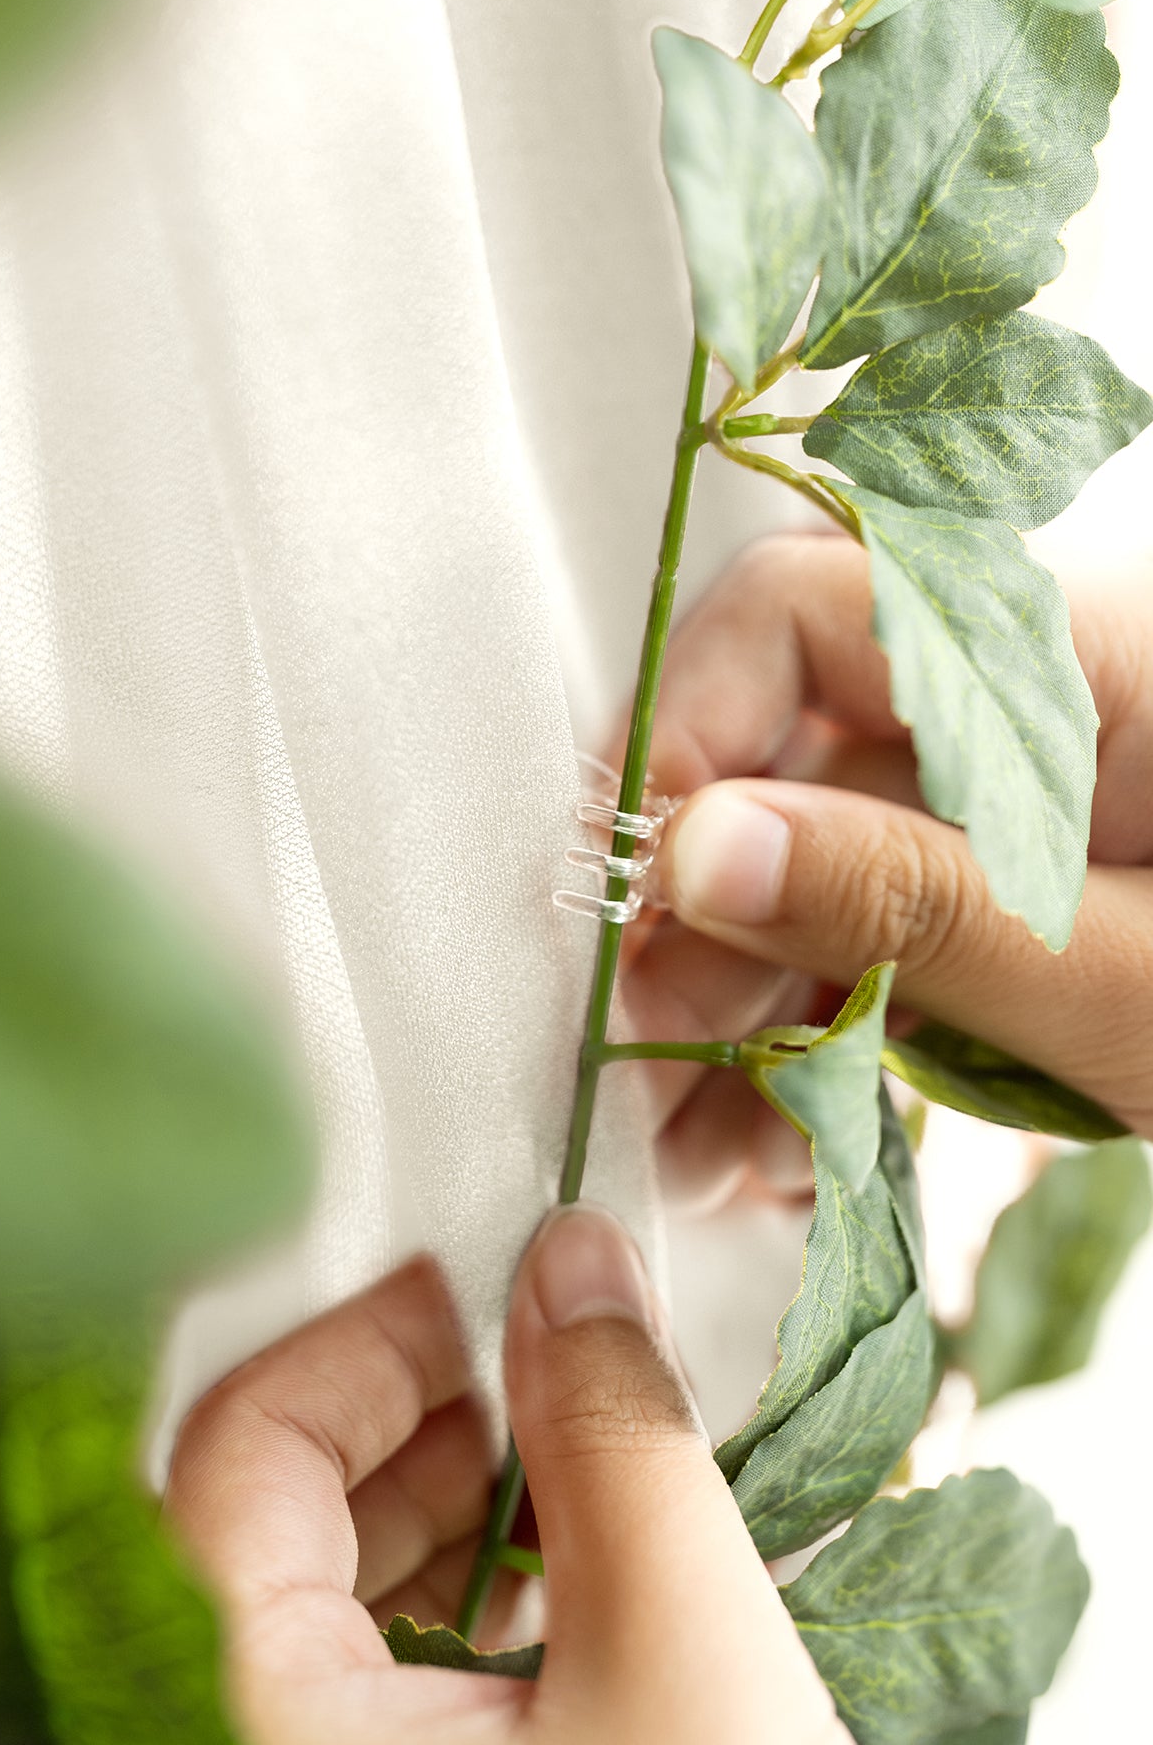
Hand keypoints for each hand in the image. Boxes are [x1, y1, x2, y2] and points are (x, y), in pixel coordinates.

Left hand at [167, 1206, 862, 1744]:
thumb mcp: (680, 1644)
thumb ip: (618, 1431)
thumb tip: (576, 1254)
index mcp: (266, 1720)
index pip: (232, 1463)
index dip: (352, 1344)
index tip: (470, 1287)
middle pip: (285, 1516)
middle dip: (430, 1412)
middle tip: (551, 1349)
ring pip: (352, 1589)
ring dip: (471, 1493)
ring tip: (590, 1446)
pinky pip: (406, 1667)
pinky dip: (489, 1586)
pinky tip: (588, 1559)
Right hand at [622, 532, 1152, 1207]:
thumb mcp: (1137, 982)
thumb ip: (917, 903)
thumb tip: (692, 848)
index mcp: (1081, 655)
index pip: (812, 602)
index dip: (696, 719)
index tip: (647, 879)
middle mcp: (1028, 703)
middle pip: (792, 743)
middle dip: (702, 901)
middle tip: (641, 1045)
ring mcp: (1021, 801)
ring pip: (819, 855)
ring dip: (744, 994)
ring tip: (699, 1141)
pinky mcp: (1022, 889)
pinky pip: (882, 927)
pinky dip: (820, 1026)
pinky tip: (776, 1138)